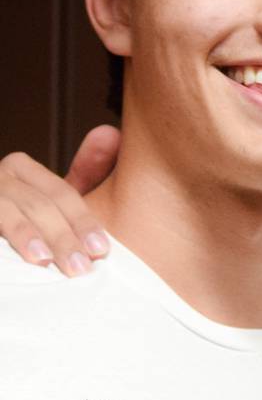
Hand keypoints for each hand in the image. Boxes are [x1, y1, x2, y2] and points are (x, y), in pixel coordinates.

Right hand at [0, 124, 118, 275]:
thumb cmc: (23, 217)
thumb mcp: (51, 199)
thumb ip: (84, 173)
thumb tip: (112, 132)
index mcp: (22, 169)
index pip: (61, 194)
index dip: (83, 222)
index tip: (101, 250)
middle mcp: (0, 176)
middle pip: (38, 204)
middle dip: (62, 236)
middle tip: (80, 267)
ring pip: (9, 213)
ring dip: (28, 237)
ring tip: (45, 261)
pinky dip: (3, 241)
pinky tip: (16, 259)